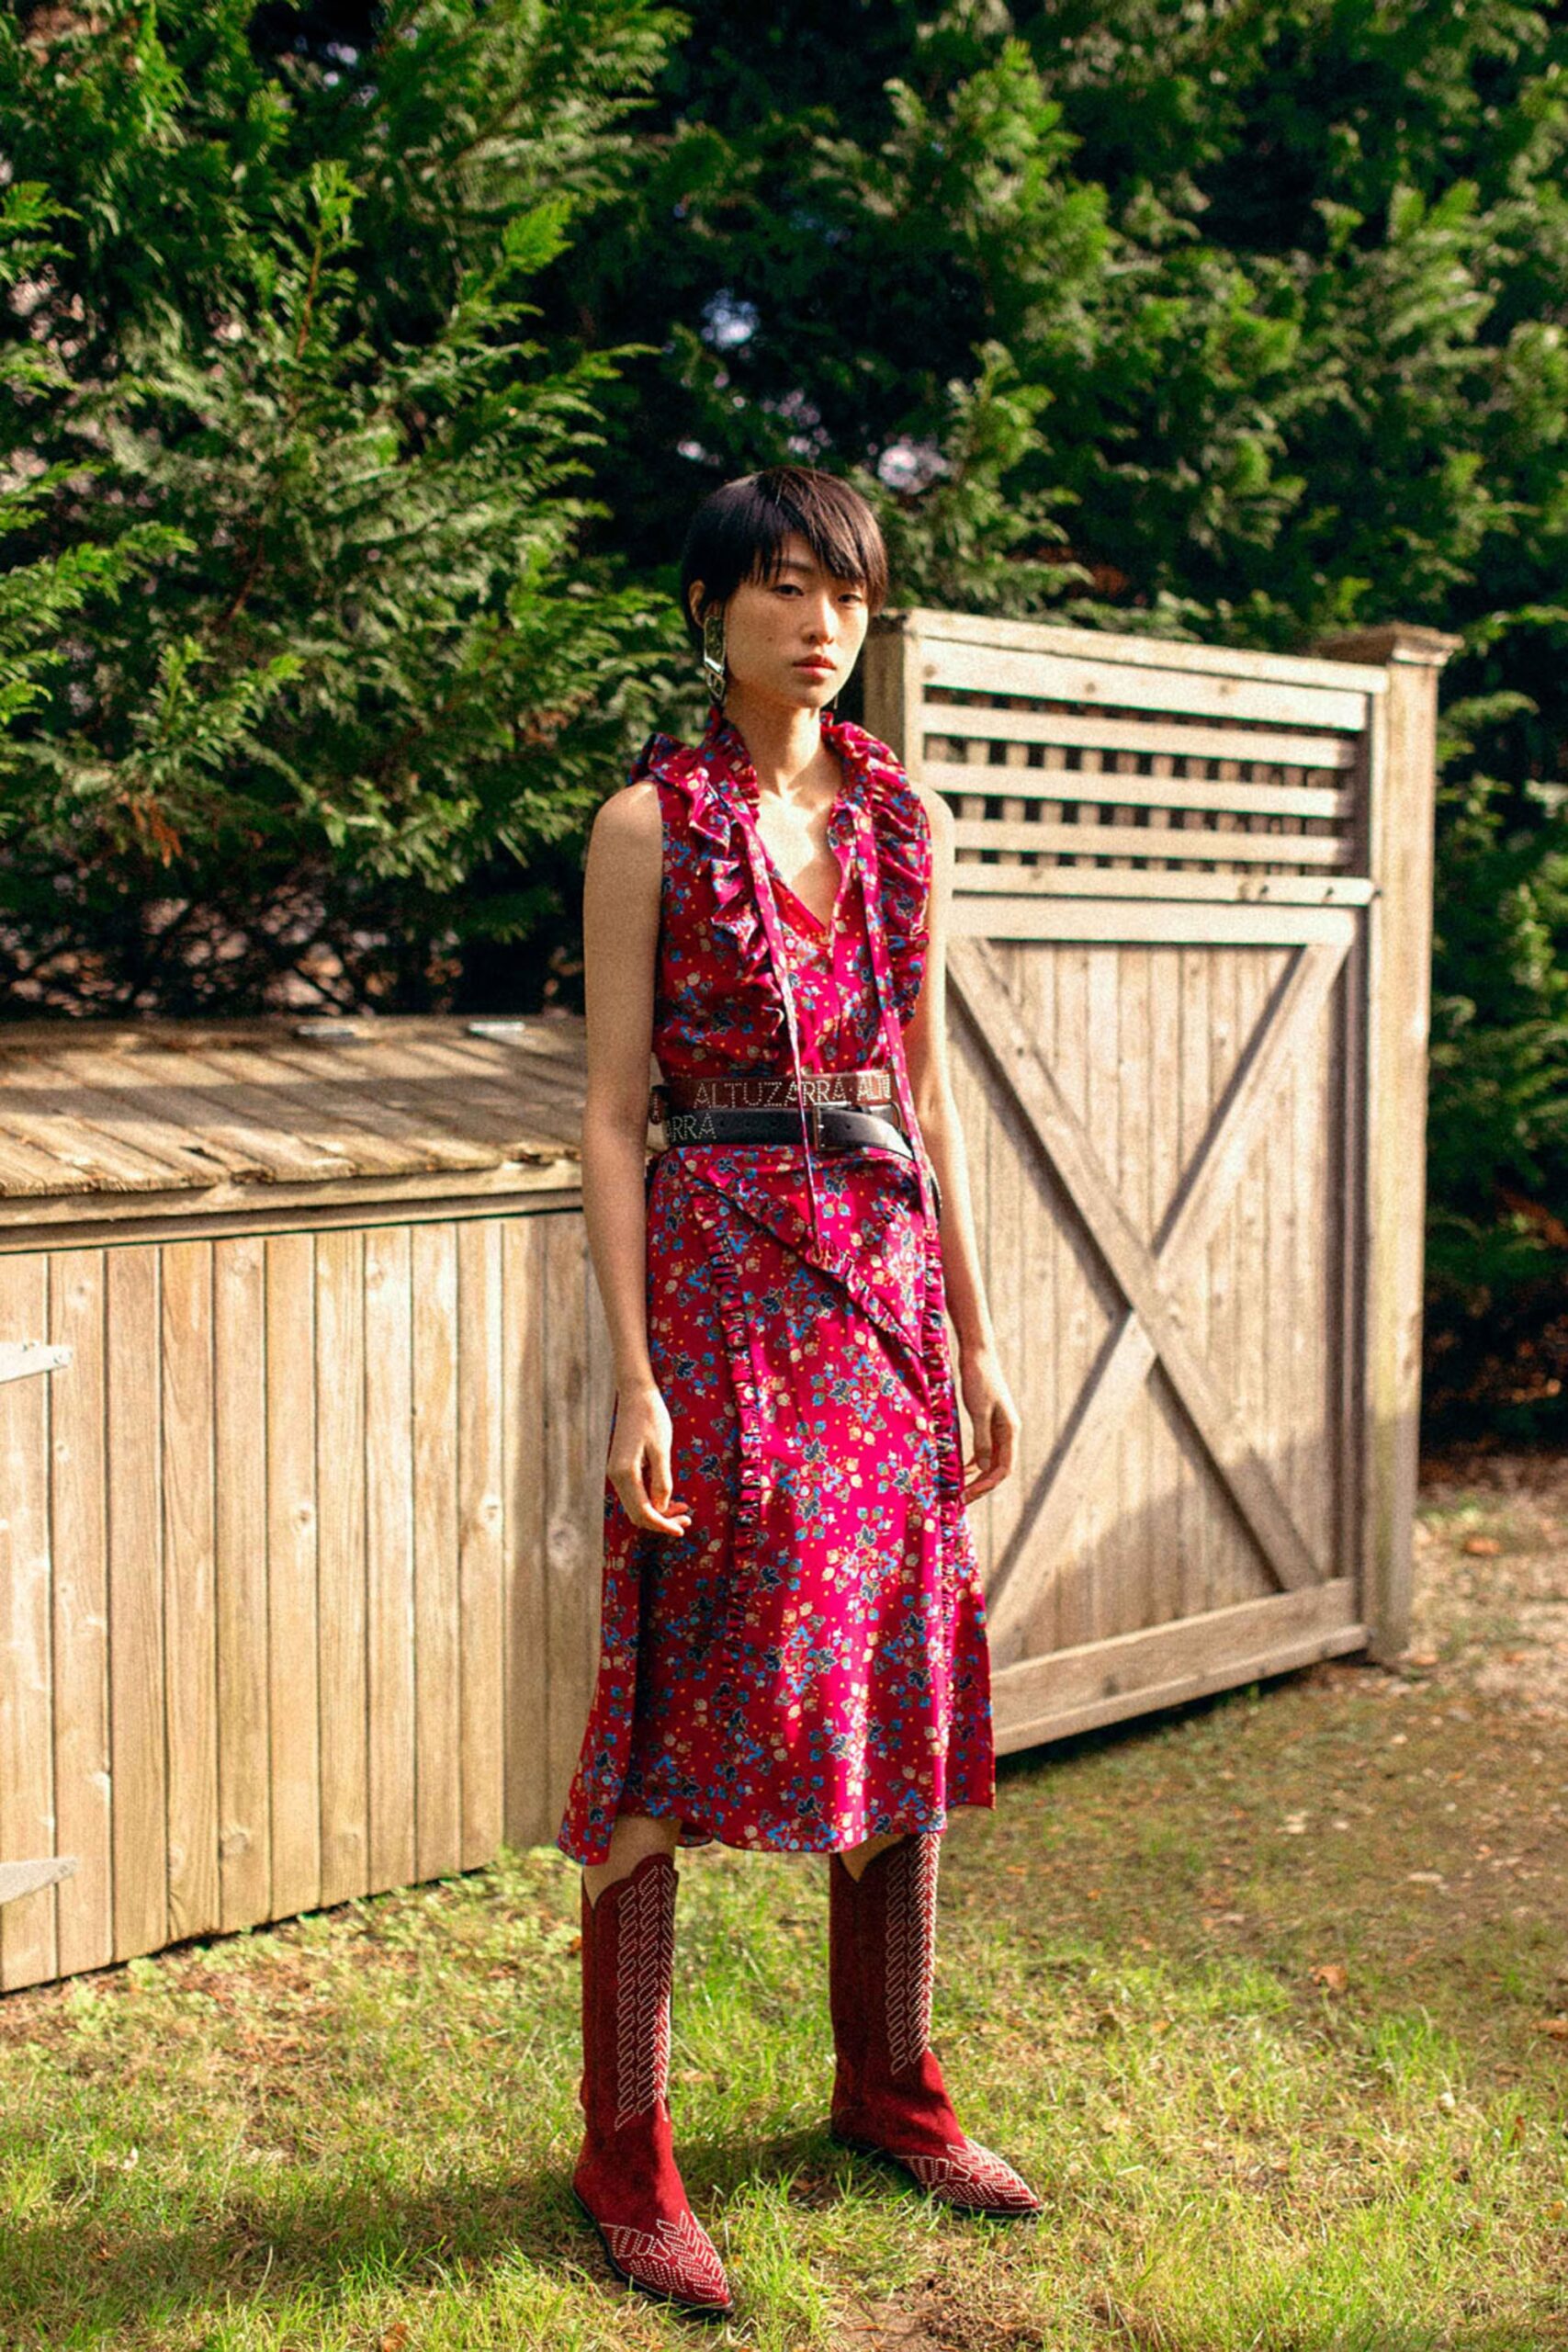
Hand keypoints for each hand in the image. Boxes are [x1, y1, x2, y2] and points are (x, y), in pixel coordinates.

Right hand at [608, 1380, 691, 1535]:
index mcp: (624, 1474)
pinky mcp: (622, 1468)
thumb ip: (661, 1480)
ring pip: (637, 1505)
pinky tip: (670, 1498)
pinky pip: (636, 1493)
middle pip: (638, 1513)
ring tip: (684, 1508)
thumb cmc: (652, 1418)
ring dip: (659, 1511)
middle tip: (687, 1518)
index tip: (682, 1529)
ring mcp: (617, 1473)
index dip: (663, 1525)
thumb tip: (661, 1508)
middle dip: (662, 1521)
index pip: (643, 1512)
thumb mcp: (662, 1450)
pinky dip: (653, 1499)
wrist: (636, 1395)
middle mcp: (616, 1477)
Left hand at [956, 1345, 1018, 1503]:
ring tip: (960, 1488)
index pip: (1003, 1469)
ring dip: (977, 1476)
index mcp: (1010, 1431)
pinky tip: (961, 1468)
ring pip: (991, 1460)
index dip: (986, 1486)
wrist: (978, 1353)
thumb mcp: (978, 1411)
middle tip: (961, 1499)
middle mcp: (1008, 1432)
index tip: (966, 1496)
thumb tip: (982, 1468)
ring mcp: (999, 1426)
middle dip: (981, 1486)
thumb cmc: (979, 1380)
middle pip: (998, 1468)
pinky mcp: (988, 1420)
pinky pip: (984, 1448)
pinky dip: (973, 1461)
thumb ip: (982, 1440)